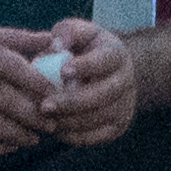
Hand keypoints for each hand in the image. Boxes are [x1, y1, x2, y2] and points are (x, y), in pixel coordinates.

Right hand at [0, 25, 55, 155]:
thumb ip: (16, 37)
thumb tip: (52, 39)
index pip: (11, 67)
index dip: (36, 81)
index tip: (55, 92)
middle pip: (4, 99)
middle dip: (33, 114)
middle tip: (53, 122)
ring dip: (17, 134)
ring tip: (36, 137)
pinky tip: (10, 146)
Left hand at [37, 18, 138, 146]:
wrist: (110, 72)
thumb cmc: (86, 49)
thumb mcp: (79, 33)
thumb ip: (67, 33)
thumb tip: (56, 46)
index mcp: (116, 54)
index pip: (105, 60)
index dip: (86, 66)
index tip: (63, 70)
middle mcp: (126, 79)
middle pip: (103, 94)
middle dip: (72, 102)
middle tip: (44, 106)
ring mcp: (124, 105)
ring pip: (97, 118)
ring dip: (67, 120)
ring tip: (44, 117)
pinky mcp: (118, 126)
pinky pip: (94, 137)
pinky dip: (72, 135)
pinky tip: (56, 127)